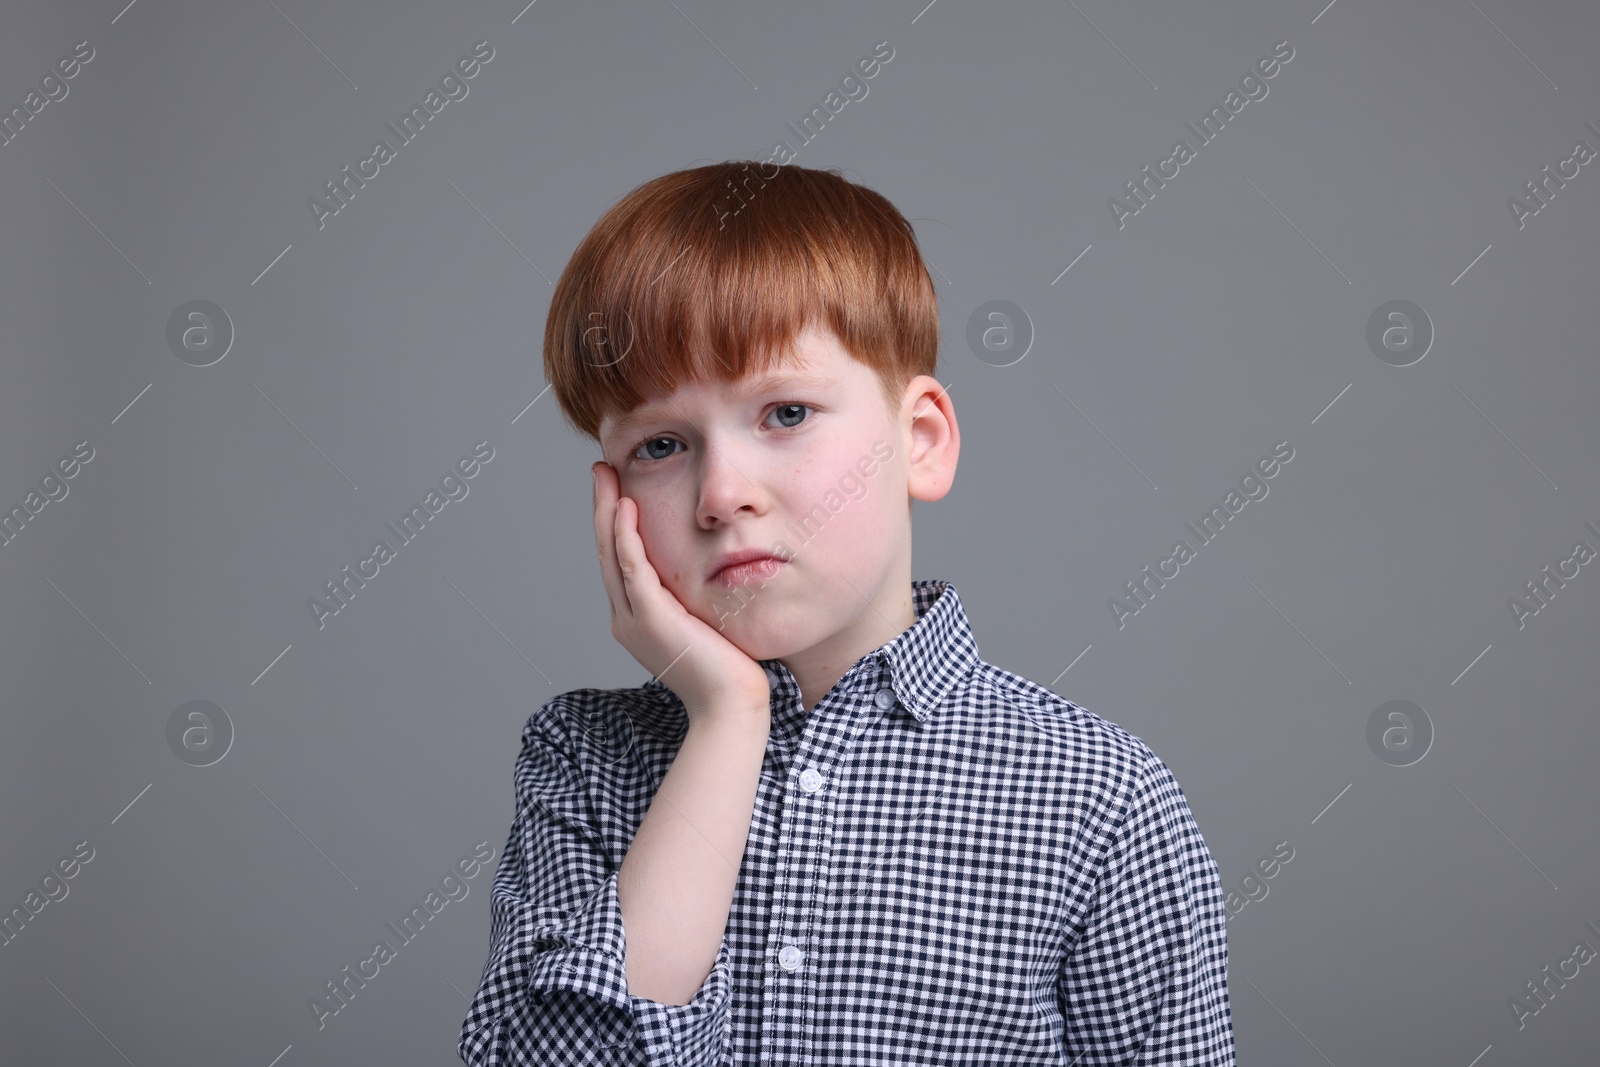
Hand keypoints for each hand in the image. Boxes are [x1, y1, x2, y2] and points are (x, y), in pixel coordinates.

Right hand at [592, 461, 771, 727]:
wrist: (732, 706)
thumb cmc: (729, 670)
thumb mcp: (705, 624)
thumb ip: (695, 598)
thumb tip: (712, 569)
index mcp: (636, 620)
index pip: (618, 561)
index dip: (613, 522)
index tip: (616, 487)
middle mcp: (627, 619)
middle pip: (606, 551)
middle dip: (602, 507)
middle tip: (601, 469)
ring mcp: (636, 620)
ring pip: (612, 554)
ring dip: (608, 512)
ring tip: (606, 476)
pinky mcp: (654, 619)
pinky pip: (633, 569)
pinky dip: (626, 537)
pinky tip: (628, 508)